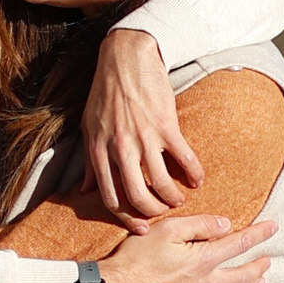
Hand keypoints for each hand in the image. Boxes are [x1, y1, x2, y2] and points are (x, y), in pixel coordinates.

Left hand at [81, 27, 202, 219]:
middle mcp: (120, 148)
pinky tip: (198, 179)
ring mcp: (144, 138)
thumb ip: (89, 160)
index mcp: (99, 150)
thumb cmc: (106, 91)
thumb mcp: (88, 126)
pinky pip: (185, 158)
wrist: (126, 57)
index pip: (111, 197)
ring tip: (179, 199)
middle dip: (152, 212)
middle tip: (162, 214)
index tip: (139, 225)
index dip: (126, 217)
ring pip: (162, 183)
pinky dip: (194, 174)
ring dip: (173, 198)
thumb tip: (85, 189)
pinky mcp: (167, 126)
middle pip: (137, 196)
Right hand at [97, 209, 274, 282]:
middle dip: (259, 266)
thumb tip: (225, 225)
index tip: (274, 227)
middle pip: (242, 275)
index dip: (259, 234)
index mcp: (202, 260)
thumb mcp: (167, 230)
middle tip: (269, 259)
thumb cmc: (136, 258)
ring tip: (261, 281)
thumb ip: (199, 225)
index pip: (239, 244)